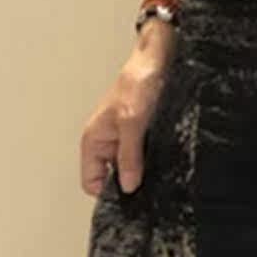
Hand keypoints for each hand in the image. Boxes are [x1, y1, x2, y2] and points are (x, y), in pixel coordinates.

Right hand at [79, 20, 175, 195]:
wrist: (159, 59)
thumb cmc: (138, 82)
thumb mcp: (132, 122)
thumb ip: (129, 157)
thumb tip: (129, 186)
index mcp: (94, 140)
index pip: (91, 182)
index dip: (107, 193)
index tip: (129, 197)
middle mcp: (108, 142)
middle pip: (113, 178)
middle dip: (129, 182)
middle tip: (147, 184)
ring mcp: (126, 139)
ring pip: (131, 168)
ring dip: (143, 170)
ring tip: (157, 167)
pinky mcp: (144, 135)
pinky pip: (145, 156)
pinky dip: (153, 159)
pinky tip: (164, 157)